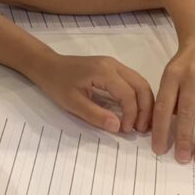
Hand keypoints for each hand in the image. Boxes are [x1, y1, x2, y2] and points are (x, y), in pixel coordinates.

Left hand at [30, 52, 153, 133]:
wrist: (48, 66)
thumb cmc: (57, 84)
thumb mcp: (72, 103)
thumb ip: (95, 115)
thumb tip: (118, 127)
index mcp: (104, 71)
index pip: (128, 94)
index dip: (131, 114)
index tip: (126, 130)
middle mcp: (114, 65)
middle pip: (141, 85)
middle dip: (146, 108)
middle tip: (142, 129)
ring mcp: (115, 64)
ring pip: (140, 82)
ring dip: (144, 103)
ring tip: (141, 123)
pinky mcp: (113, 68)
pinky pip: (132, 81)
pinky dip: (138, 96)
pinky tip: (135, 111)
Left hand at [153, 30, 194, 163]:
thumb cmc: (185, 62)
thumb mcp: (169, 74)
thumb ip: (169, 98)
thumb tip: (167, 128)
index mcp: (172, 77)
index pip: (164, 108)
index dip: (161, 130)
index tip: (159, 149)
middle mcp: (192, 78)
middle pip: (187, 114)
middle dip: (184, 139)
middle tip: (182, 160)